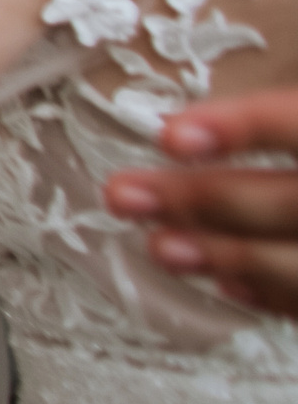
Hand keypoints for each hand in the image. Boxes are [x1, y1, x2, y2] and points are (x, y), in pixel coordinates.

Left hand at [106, 89, 297, 318]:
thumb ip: (273, 112)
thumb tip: (180, 108)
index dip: (244, 126)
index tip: (170, 137)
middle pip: (289, 202)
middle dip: (205, 200)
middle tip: (122, 195)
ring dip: (228, 257)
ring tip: (161, 249)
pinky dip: (272, 294)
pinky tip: (226, 286)